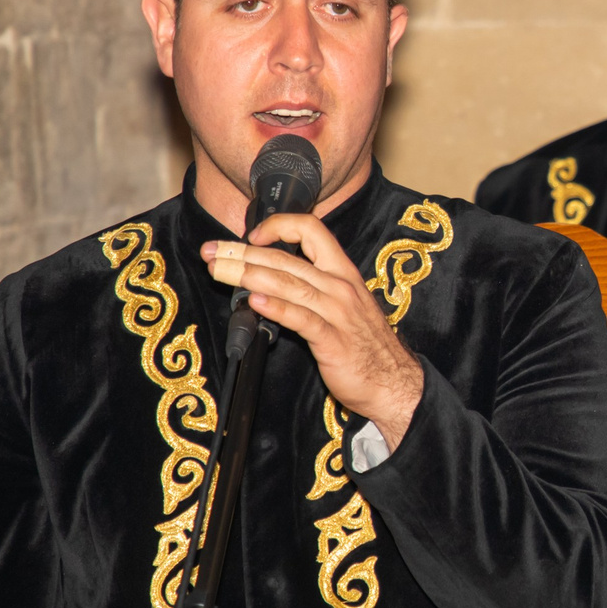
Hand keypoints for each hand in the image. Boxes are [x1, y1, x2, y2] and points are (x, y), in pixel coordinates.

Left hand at [204, 214, 425, 448]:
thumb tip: (267, 281)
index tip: (251, 236)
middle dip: (243, 253)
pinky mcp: (333, 341)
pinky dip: (276, 307)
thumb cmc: (365, 345)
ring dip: (248, 275)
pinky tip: (255, 302)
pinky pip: (301, 319)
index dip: (278, 226)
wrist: (394, 381)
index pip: (311, 229)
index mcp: (342, 271)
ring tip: (221, 270)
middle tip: (212, 252)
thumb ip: (310, 289)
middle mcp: (340, 286)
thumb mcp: (342, 305)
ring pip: (289, 284)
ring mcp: (338, 312)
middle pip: (287, 258)